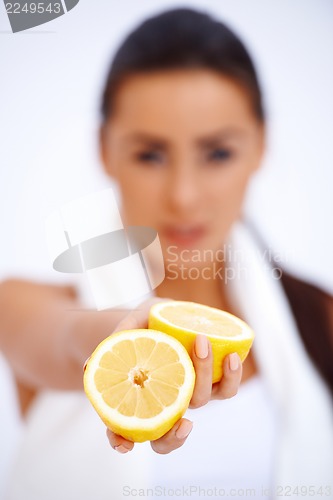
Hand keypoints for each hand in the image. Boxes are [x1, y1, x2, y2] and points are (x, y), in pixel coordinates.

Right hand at [105, 298, 241, 453]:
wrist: (159, 314)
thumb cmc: (138, 325)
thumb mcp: (125, 328)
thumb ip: (112, 344)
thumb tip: (90, 366)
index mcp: (140, 397)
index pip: (125, 429)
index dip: (120, 440)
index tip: (126, 443)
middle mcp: (166, 400)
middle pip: (168, 431)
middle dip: (176, 435)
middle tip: (185, 422)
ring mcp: (189, 390)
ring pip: (201, 402)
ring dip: (208, 382)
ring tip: (206, 349)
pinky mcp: (211, 377)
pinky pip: (226, 387)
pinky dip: (231, 375)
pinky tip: (231, 355)